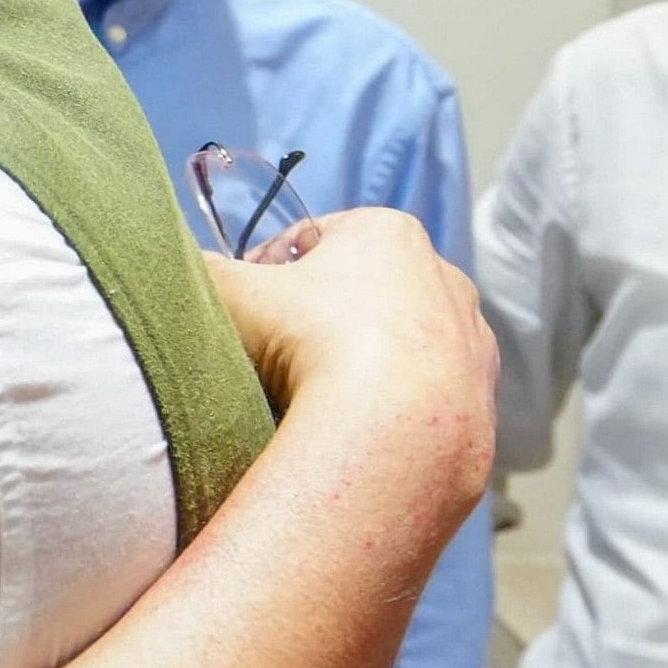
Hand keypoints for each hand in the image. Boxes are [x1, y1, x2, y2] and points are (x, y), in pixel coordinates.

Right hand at [202, 206, 494, 527]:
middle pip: (362, 292)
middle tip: (278, 360)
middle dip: (321, 319)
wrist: (394, 432)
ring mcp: (471, 341)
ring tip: (320, 404)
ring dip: (364, 367)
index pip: (314, 239)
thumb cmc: (312, 342)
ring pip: (400, 347)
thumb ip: (203, 271)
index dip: (270, 272)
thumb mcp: (233, 294)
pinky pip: (426, 400)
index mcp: (387, 233)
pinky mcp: (483, 400)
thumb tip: (183, 267)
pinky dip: (396, 411)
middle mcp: (443, 276)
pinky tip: (362, 434)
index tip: (249, 311)